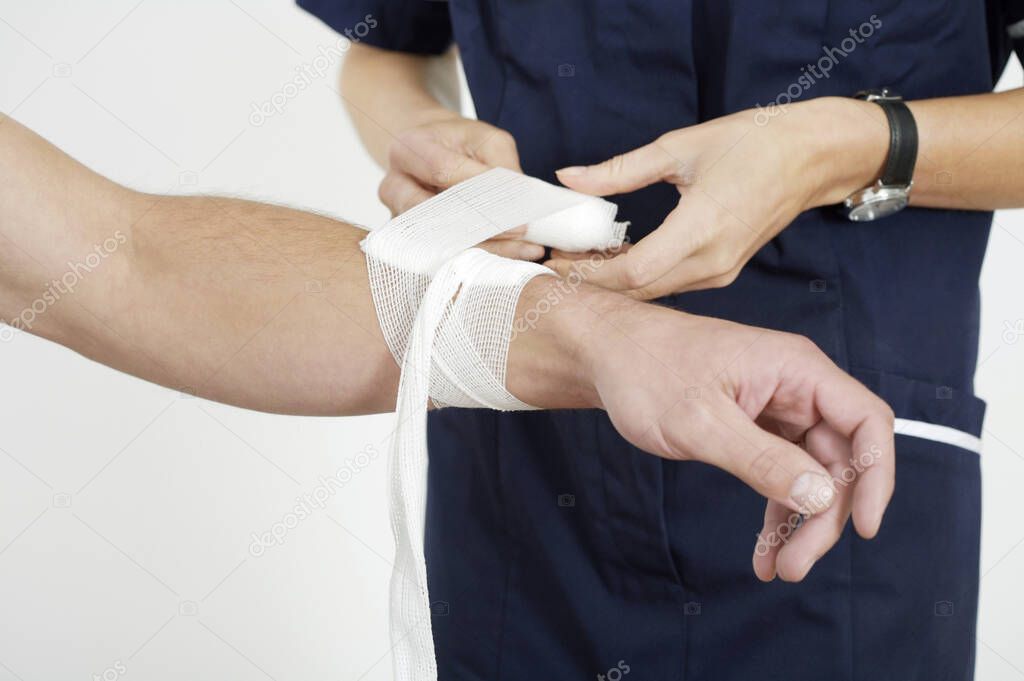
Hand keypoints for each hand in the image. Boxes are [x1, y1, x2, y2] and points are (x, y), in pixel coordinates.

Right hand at [381, 112, 545, 260]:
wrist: (431, 154)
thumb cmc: (458, 143)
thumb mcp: (485, 139)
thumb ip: (501, 166)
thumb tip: (521, 202)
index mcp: (407, 149)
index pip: (443, 173)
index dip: (481, 195)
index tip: (520, 214)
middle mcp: (394, 186)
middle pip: (436, 216)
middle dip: (485, 230)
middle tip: (525, 241)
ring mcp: (398, 218)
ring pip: (440, 243)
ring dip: (485, 249)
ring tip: (524, 252)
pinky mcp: (410, 241)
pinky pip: (445, 254)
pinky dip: (479, 256)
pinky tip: (510, 257)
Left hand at [549, 98, 887, 297]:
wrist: (811, 157)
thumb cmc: (753, 143)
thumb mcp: (679, 147)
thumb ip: (619, 169)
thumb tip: (568, 177)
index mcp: (702, 228)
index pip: (634, 272)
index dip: (589, 273)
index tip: (555, 263)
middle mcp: (713, 261)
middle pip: (639, 292)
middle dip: (593, 283)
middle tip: (556, 264)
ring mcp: (720, 272)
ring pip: (654, 293)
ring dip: (614, 283)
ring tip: (578, 260)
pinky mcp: (723, 272)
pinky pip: (671, 286)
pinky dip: (639, 279)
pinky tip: (615, 260)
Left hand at [556, 288, 893, 581]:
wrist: (606, 356)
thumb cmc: (646, 371)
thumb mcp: (700, 421)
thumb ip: (761, 460)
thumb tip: (822, 496)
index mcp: (796, 369)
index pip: (867, 421)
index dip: (877, 476)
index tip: (865, 528)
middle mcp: (796, 386)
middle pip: (840, 458)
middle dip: (825, 516)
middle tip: (796, 565)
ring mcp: (777, 407)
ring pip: (812, 473)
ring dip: (801, 522)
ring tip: (781, 568)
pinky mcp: (755, 426)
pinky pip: (782, 473)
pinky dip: (776, 511)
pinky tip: (765, 550)